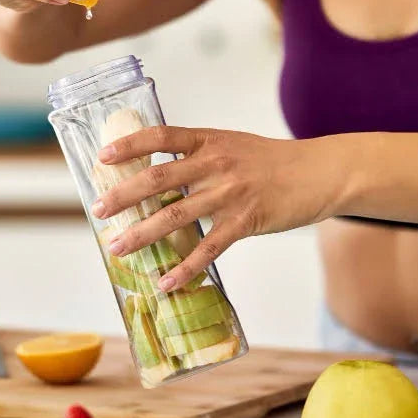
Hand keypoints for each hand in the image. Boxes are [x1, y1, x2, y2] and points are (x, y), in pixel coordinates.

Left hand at [90, 128, 339, 291]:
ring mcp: (230, 193)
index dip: (128, 145)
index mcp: (210, 140)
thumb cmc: (273, 161)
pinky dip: (185, 268)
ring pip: (176, 215)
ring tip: (117, 248)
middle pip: (158, 179)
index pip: (160, 136)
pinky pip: (208, 248)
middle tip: (98, 210)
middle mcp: (216, 163)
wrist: (319, 172)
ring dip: (142, 234)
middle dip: (123, 196)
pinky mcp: (246, 221)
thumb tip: (159, 176)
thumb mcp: (234, 145)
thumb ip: (200, 155)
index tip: (102, 158)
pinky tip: (166, 282)